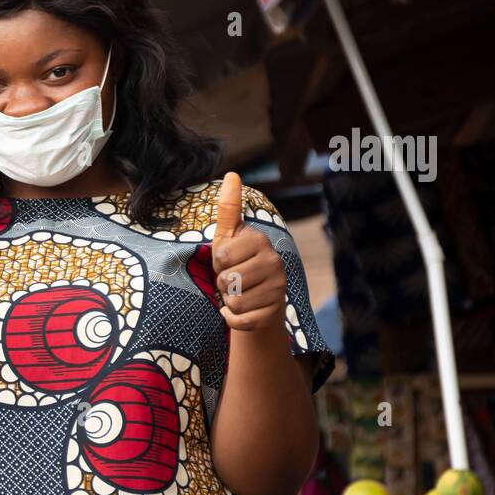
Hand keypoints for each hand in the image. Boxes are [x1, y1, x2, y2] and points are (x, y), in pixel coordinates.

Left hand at [212, 172, 285, 333]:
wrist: (258, 301)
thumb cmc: (237, 264)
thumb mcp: (228, 236)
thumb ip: (229, 208)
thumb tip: (232, 174)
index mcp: (260, 241)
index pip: (221, 257)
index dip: (217, 264)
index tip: (227, 262)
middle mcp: (274, 262)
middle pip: (227, 280)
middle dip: (222, 284)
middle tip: (234, 280)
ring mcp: (277, 288)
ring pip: (233, 301)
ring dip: (228, 302)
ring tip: (239, 293)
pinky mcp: (274, 312)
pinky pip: (240, 320)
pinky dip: (233, 319)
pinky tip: (241, 311)